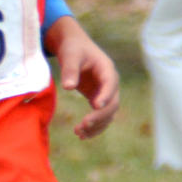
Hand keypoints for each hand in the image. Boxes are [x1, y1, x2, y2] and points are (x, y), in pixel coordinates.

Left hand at [45, 16, 117, 138]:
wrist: (73, 46)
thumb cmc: (73, 48)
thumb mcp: (70, 55)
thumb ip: (70, 69)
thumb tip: (68, 87)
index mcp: (107, 70)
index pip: (110, 84)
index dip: (105, 95)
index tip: (95, 106)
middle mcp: (110, 83)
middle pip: (112, 103)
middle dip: (99, 116)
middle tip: (83, 125)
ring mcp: (105, 93)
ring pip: (107, 114)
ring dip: (96, 125)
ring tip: (79, 133)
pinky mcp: (97, 99)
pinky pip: (99, 115)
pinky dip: (92, 126)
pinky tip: (80, 134)